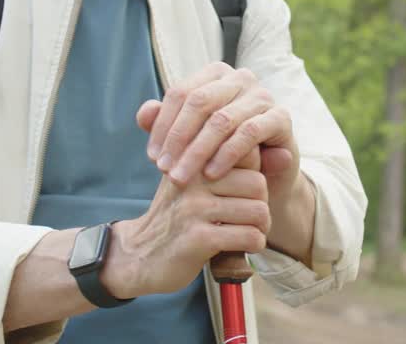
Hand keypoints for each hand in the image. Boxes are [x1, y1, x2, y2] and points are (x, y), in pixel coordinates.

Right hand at [107, 157, 267, 297]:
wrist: (137, 255)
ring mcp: (195, 209)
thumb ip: (217, 164)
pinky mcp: (199, 238)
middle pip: (258, 184)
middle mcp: (193, 180)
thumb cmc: (173, 218)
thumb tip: (268, 150)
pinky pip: (248, 236)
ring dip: (261, 228)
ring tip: (249, 233)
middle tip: (252, 220)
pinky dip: (254, 244)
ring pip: (258, 211)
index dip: (254, 181)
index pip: (247, 157)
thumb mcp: (187, 182)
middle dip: (262, 205)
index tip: (246, 198)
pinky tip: (242, 247)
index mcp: (192, 161)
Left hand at [138, 63, 300, 201]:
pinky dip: (227, 154)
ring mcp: (262, 95)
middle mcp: (240, 77)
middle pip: (199, 102)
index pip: (180, 93)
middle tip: (164, 170)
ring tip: (182, 177)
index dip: (162, 125)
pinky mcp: (281, 117)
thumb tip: (145, 112)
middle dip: (178, 139)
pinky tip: (211, 175)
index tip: (152, 157)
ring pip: (221, 119)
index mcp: (215, 74)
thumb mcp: (190, 140)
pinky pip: (249, 132)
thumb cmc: (221, 152)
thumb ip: (166, 124)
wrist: (264, 176)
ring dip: (198, 151)